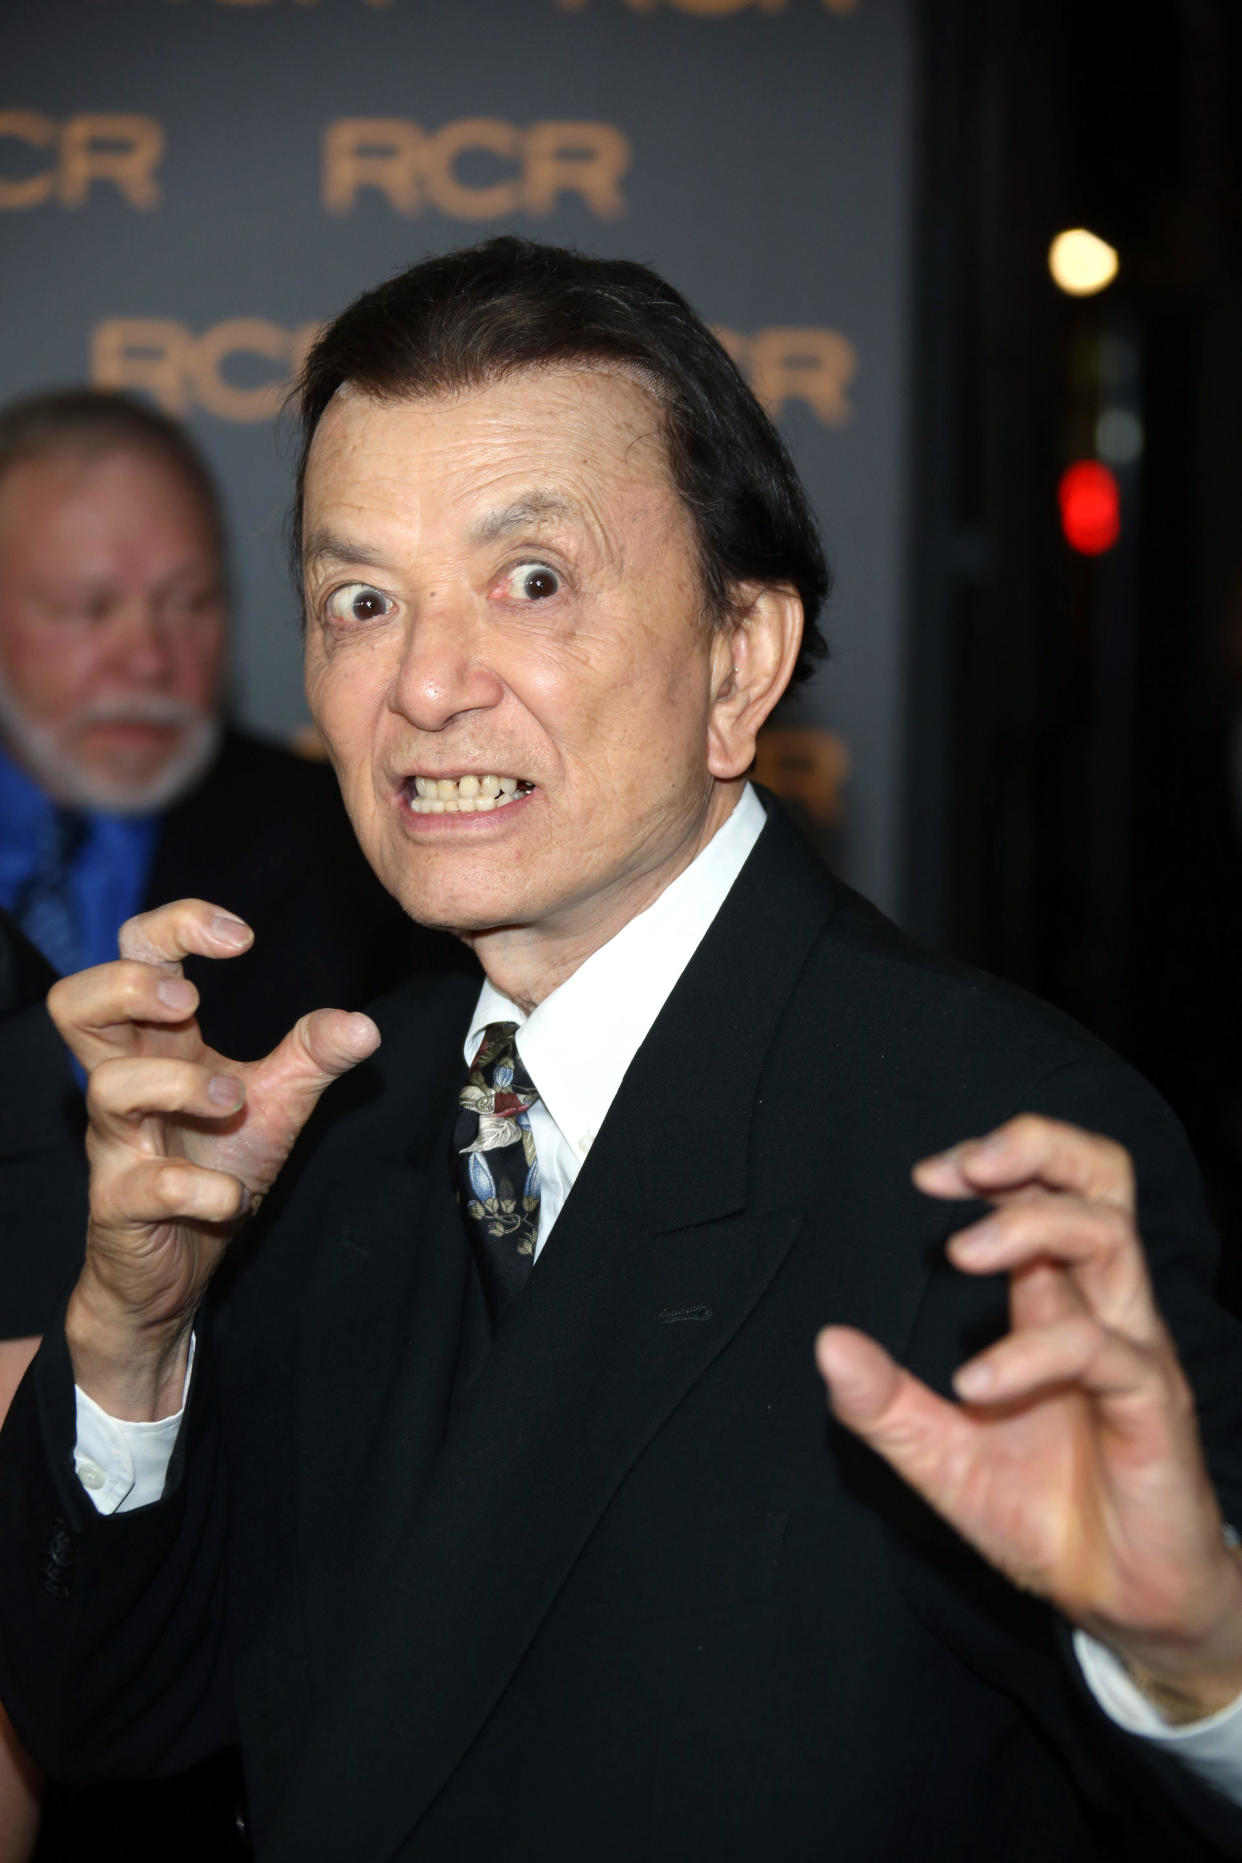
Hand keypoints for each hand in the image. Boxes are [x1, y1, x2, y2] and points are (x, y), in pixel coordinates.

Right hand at [50, 898, 379, 1418]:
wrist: (177, 1270)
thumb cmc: (213, 1168)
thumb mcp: (275, 1104)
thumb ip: (312, 1058)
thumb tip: (364, 1025)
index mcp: (158, 1042)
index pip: (136, 953)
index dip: (177, 925)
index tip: (242, 938)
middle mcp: (124, 1082)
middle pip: (75, 1003)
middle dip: (128, 985)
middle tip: (192, 1002)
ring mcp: (116, 1144)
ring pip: (108, 1088)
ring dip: (180, 1085)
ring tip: (234, 1100)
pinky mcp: (120, 1206)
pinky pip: (142, 1186)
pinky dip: (196, 1188)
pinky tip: (232, 1197)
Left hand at [816, 1115, 1241, 1717]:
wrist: (1117, 1603)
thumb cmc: (1040, 1514)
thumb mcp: (940, 1456)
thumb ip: (884, 1403)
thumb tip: (826, 1342)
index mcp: (1055, 1304)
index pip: (1048, 1190)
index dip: (993, 1161)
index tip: (926, 1176)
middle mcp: (1101, 1309)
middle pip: (1100, 1181)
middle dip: (1035, 1147)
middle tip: (966, 1168)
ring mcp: (1133, 1351)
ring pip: (1110, 1237)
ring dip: (1029, 1225)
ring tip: (958, 1251)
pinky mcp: (1152, 1407)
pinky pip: (1102, 1349)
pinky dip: (1031, 1353)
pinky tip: (975, 1384)